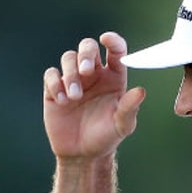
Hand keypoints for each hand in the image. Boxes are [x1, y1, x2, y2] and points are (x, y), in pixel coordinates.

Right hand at [42, 32, 145, 161]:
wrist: (82, 153)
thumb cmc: (106, 137)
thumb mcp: (122, 125)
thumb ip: (129, 108)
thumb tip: (140, 91)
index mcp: (114, 76)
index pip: (115, 51)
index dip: (113, 40)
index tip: (106, 39)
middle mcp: (94, 74)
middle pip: (88, 47)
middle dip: (85, 54)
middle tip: (85, 72)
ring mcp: (73, 80)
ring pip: (68, 58)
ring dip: (70, 74)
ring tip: (74, 97)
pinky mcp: (54, 89)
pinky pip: (51, 75)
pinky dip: (55, 83)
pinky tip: (62, 100)